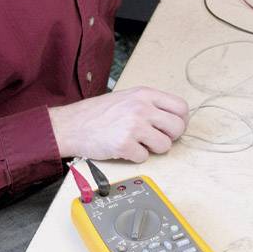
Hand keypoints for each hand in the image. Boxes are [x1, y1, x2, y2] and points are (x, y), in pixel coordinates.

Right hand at [48, 86, 188, 163]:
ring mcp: (134, 126)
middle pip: (177, 128)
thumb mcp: (127, 97)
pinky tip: (124, 148)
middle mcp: (142, 108)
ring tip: (138, 143)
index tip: (173, 128)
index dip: (180, 121)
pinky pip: (144, 157)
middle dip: (170, 137)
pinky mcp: (124, 144)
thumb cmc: (98, 113)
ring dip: (153, 149)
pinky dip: (136, 156)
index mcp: (145, 94)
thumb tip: (173, 118)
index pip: (181, 107)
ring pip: (164, 145)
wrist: (72, 125)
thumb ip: (150, 104)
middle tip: (156, 138)